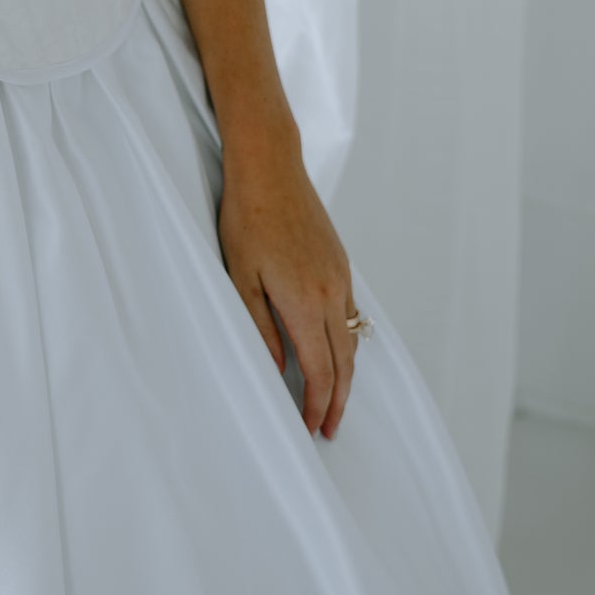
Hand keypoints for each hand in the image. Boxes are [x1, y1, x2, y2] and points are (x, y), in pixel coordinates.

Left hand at [215, 140, 359, 439]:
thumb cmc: (247, 218)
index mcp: (306, 302)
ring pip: (352, 341)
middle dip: (337, 401)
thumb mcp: (241, 277)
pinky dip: (347, 344)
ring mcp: (341, 276)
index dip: (316, 405)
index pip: (319, 371)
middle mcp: (332, 293)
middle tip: (327, 429)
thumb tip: (275, 370)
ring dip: (346, 376)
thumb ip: (260, 327)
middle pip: (344, 363)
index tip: (310, 428)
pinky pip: (352, 315)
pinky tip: (336, 351)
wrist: (270, 165)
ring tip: (333, 400)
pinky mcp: (341, 262)